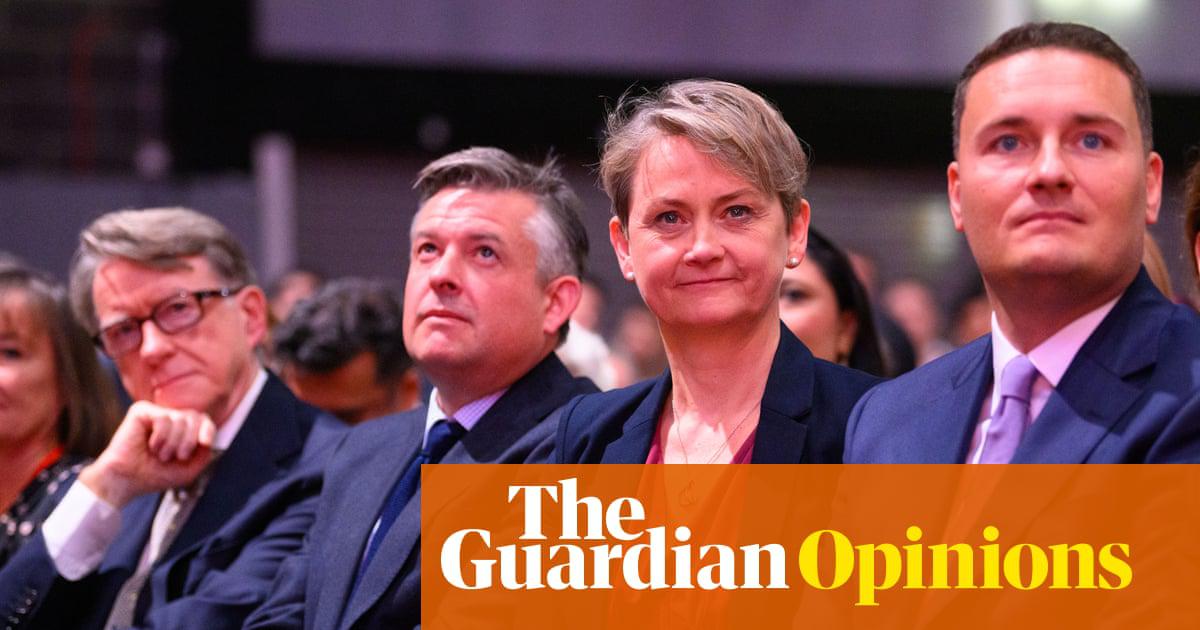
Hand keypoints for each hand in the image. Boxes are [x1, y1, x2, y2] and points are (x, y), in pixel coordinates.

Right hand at [78, 401, 216, 506]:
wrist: (126, 481)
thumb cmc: (154, 475)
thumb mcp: (188, 470)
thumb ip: (204, 453)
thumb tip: (207, 436)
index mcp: (180, 429)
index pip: (203, 419)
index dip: (208, 429)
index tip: (204, 442)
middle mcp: (169, 418)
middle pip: (195, 417)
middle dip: (189, 441)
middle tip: (176, 456)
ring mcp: (155, 413)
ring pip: (181, 418)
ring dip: (173, 443)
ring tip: (160, 454)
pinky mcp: (141, 411)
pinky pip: (164, 418)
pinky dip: (161, 437)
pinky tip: (150, 445)